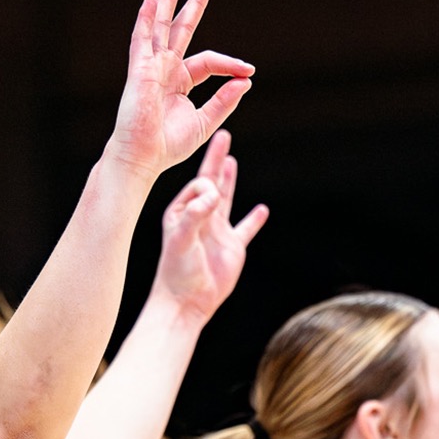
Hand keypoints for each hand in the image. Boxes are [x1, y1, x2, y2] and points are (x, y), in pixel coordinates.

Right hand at [107, 0, 253, 178]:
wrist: (143, 157)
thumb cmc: (168, 146)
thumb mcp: (204, 122)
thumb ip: (224, 101)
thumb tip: (245, 80)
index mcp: (180, 84)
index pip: (208, 62)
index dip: (229, 63)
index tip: (248, 70)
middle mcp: (165, 71)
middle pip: (181, 32)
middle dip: (192, 8)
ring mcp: (151, 68)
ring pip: (161, 29)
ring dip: (167, 4)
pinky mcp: (140, 71)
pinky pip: (142, 39)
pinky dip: (146, 19)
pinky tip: (150, 0)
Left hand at [146, 130, 268, 321]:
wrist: (186, 303)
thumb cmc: (176, 273)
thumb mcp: (181, 239)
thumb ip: (195, 215)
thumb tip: (211, 193)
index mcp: (182, 212)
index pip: (198, 185)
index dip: (206, 182)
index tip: (210, 196)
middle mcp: (198, 218)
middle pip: (210, 181)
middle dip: (216, 158)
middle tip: (223, 135)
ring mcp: (216, 232)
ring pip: (226, 199)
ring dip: (229, 180)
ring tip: (231, 160)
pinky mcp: (231, 248)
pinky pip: (245, 230)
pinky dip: (254, 220)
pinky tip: (262, 209)